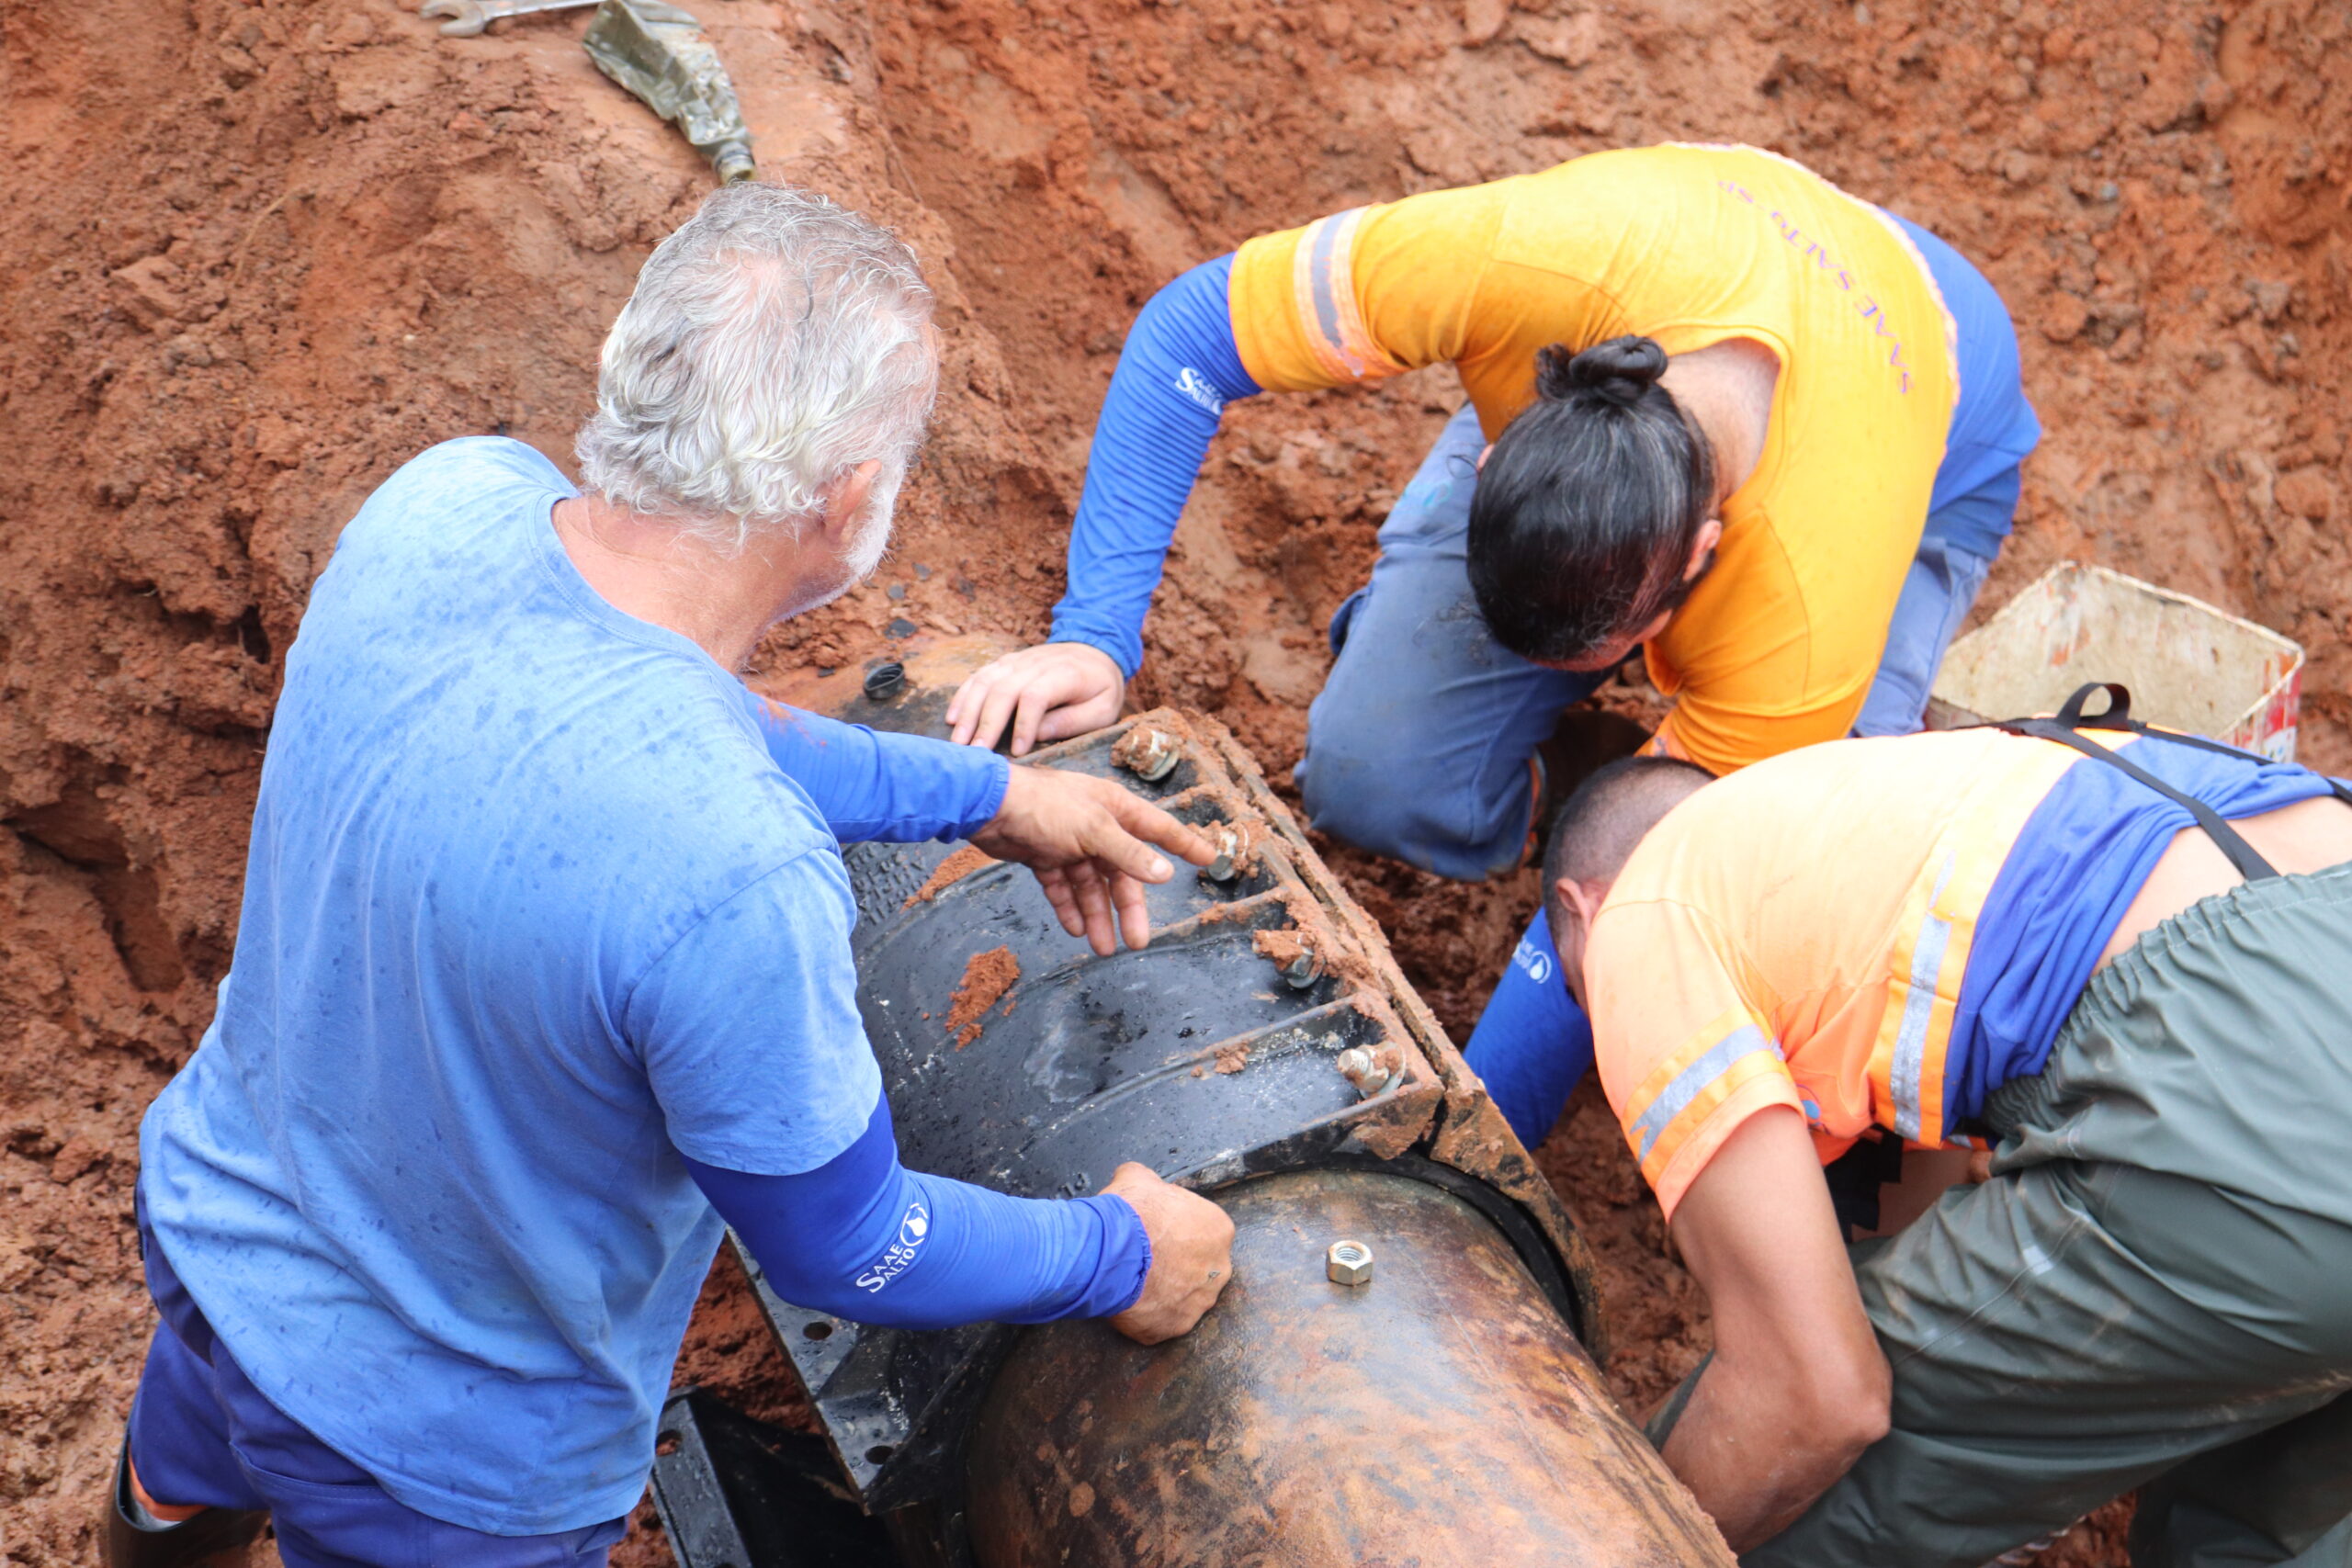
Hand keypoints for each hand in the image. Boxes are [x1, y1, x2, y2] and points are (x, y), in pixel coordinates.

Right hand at [946, 642, 1126, 755]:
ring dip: (968, 711)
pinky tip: (952, 718)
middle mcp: (1036, 663)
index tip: (1018, 752)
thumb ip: (1073, 721)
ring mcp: (1017, 660)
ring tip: (958, 741)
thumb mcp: (1103, 709)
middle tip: (976, 753)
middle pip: (1003, 689)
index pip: (1035, 695)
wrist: (1094, 651)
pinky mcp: (1006, 662)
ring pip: (985, 681)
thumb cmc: (1100, 688)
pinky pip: (979, 675)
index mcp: (1066, 673)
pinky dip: (963, 696)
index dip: (1024, 724)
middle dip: (987, 723)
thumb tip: (1037, 734)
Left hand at [966, 765, 1214, 955]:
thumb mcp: (1093, 830)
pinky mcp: (1043, 855)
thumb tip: (1164, 874)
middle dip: (1129, 908)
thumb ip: (1128, 853)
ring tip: (1101, 948)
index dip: (1185, 845)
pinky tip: (1073, 929)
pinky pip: (1062, 887)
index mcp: (1115, 809)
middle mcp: (1096, 825)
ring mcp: (1069, 841)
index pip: (1159, 830)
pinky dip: (1068, 907)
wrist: (988, 805)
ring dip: (1096, 916)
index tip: (1210, 859)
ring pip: (1091, 885)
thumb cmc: (1045, 806)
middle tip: (1137, 941)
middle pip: (1122, 872)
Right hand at [1100, 1162, 1234, 1344]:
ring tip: (1137, 1281)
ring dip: (1165, 1291)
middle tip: (1148, 1258)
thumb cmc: (1131, 1213)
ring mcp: (1200, 1302)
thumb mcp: (1137, 1178)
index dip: (1177, 1231)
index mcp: (1218, 1230)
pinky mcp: (1177, 1327)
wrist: (1111, 1252)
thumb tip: (1137, 1177)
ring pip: (1184, 1297)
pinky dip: (1149, 1315)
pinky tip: (1131, 1302)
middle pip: (1199, 1267)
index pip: (1204, 1231)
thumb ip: (1148, 1179)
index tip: (1157, 1232)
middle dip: (1177, 1264)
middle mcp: (1219, 1268)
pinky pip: (1164, 1321)